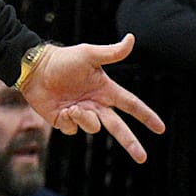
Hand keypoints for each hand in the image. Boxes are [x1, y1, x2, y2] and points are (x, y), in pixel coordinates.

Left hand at [21, 35, 165, 163]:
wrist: (34, 69)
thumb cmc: (61, 59)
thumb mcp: (88, 54)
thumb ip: (111, 52)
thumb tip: (131, 39)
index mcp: (105, 90)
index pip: (131, 105)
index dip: (146, 116)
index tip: (161, 128)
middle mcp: (95, 104)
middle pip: (118, 127)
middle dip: (130, 142)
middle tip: (142, 157)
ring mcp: (80, 113)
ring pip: (93, 127)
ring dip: (86, 119)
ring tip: (73, 106)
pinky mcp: (64, 120)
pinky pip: (73, 129)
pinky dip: (70, 121)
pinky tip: (62, 109)